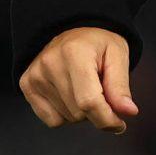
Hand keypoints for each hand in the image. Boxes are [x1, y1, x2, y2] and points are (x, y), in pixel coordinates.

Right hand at [18, 27, 139, 134]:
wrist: (72, 31)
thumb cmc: (97, 44)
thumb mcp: (118, 56)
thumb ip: (121, 86)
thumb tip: (128, 111)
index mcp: (75, 53)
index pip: (89, 102)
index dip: (107, 119)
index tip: (119, 123)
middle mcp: (50, 63)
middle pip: (79, 113)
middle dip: (97, 112)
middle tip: (101, 92)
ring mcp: (35, 75)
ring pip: (67, 118)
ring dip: (81, 112)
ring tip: (83, 88)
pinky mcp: (27, 85)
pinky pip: (52, 120)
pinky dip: (65, 114)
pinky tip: (69, 94)